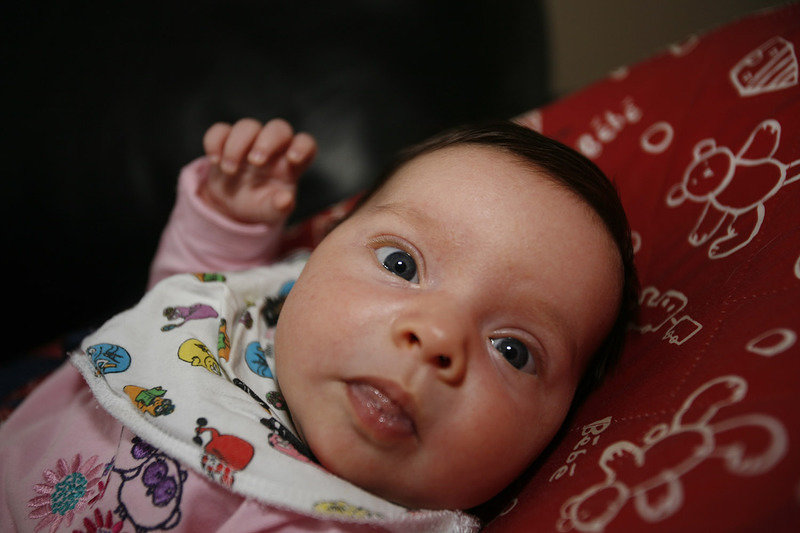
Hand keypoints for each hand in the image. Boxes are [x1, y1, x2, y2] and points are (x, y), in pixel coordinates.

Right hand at [199, 118, 316, 224]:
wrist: (234, 207)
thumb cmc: (261, 204)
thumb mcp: (272, 211)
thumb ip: (280, 207)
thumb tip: (285, 200)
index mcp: (291, 163)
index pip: (305, 144)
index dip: (302, 146)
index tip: (293, 159)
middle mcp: (273, 147)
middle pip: (278, 128)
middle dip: (266, 142)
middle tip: (255, 162)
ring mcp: (250, 141)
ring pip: (248, 126)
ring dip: (237, 145)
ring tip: (230, 170)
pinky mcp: (226, 141)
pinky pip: (221, 130)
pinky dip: (215, 142)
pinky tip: (215, 160)